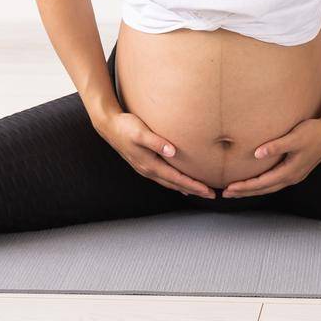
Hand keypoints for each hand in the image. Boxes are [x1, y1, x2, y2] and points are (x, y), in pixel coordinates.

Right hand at [97, 111, 216, 198]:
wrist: (108, 126)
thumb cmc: (125, 127)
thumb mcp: (140, 132)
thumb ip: (156, 142)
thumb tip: (172, 151)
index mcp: (150, 164)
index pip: (176, 178)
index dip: (193, 185)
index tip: (207, 190)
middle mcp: (148, 170)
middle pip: (175, 184)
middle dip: (193, 189)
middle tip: (211, 194)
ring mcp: (145, 168)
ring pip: (169, 182)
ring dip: (185, 187)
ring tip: (199, 190)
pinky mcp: (144, 163)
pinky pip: (164, 177)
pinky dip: (175, 182)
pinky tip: (179, 183)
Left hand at [221, 116, 320, 197]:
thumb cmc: (314, 132)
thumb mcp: (294, 137)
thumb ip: (276, 146)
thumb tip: (257, 154)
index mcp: (289, 172)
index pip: (261, 183)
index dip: (244, 186)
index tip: (229, 188)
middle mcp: (291, 177)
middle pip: (264, 189)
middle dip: (245, 192)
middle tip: (226, 194)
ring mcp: (295, 175)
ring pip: (269, 187)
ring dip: (253, 189)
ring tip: (237, 190)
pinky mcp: (296, 170)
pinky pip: (275, 181)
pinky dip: (262, 184)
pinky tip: (256, 181)